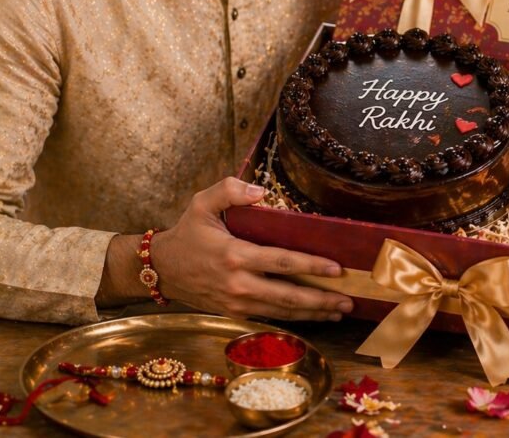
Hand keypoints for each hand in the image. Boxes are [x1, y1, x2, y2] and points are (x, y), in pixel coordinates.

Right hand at [153, 177, 352, 320]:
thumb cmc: (187, 232)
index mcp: (235, 255)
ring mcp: (237, 302)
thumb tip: (260, 192)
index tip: (337, 268)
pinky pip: (271, 317)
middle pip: (288, 295)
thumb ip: (230, 190)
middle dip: (321, 299)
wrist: (160, 269)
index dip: (311, 266)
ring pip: (283, 311)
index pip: (281, 262)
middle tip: (348, 300)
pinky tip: (315, 316)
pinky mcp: (235, 312)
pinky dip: (296, 318)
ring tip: (340, 311)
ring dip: (314, 313)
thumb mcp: (202, 203)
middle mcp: (238, 283)